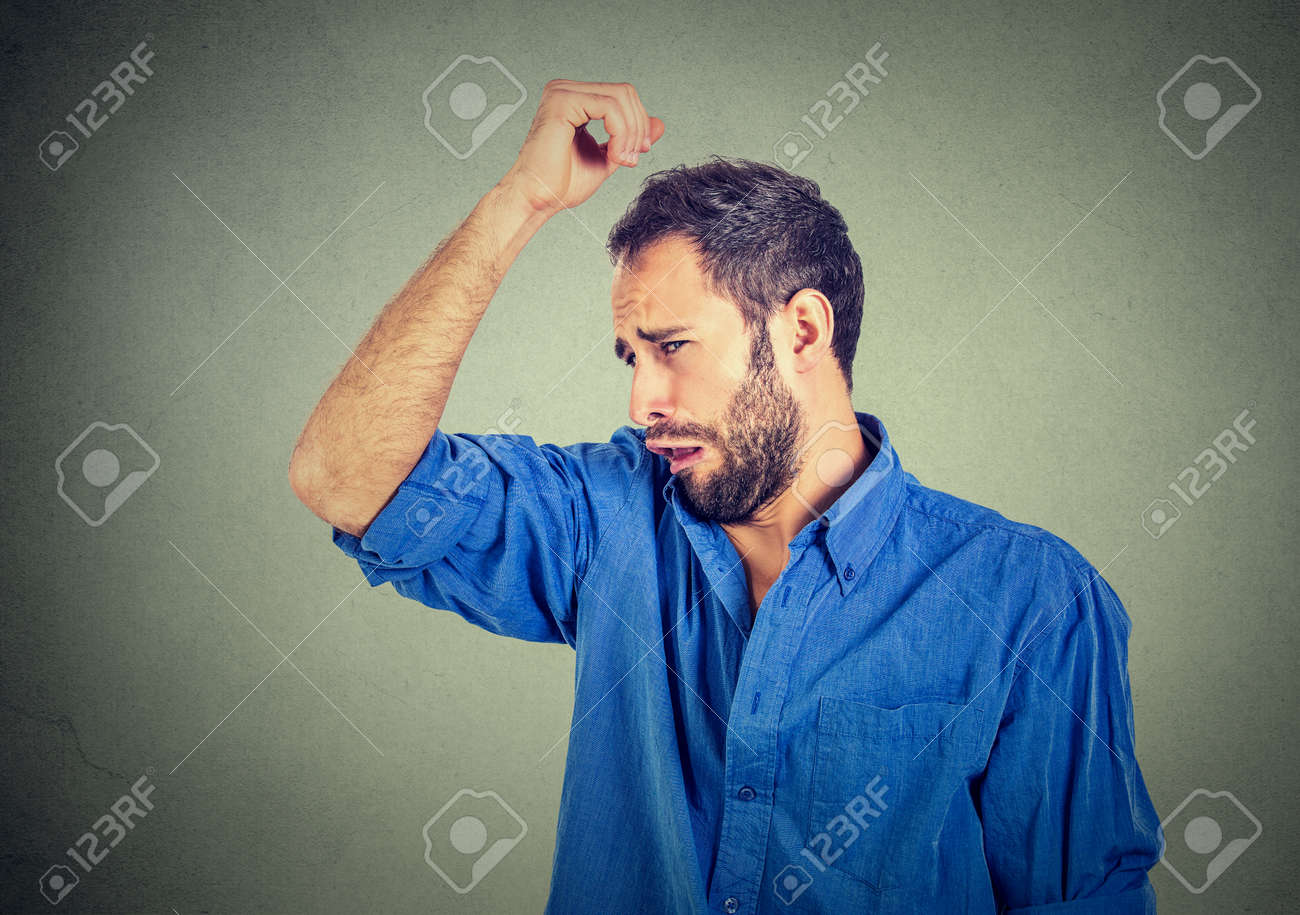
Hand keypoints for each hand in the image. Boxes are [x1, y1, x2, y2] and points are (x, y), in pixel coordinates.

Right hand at [500, 79, 664, 214]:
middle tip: (632, 158)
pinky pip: (609, 107)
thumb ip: (631, 138)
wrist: (538, 198)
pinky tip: (614, 155)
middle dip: (638, 128)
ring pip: (620, 98)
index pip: (622, 96)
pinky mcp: (561, 102)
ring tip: (622, 159)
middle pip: (625, 92)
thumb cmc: (563, 183)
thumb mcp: (610, 156)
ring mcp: (562, 93)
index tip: (639, 152)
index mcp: (575, 100)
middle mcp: (566, 91)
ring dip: (631, 133)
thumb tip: (659, 124)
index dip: (639, 122)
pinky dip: (621, 133)